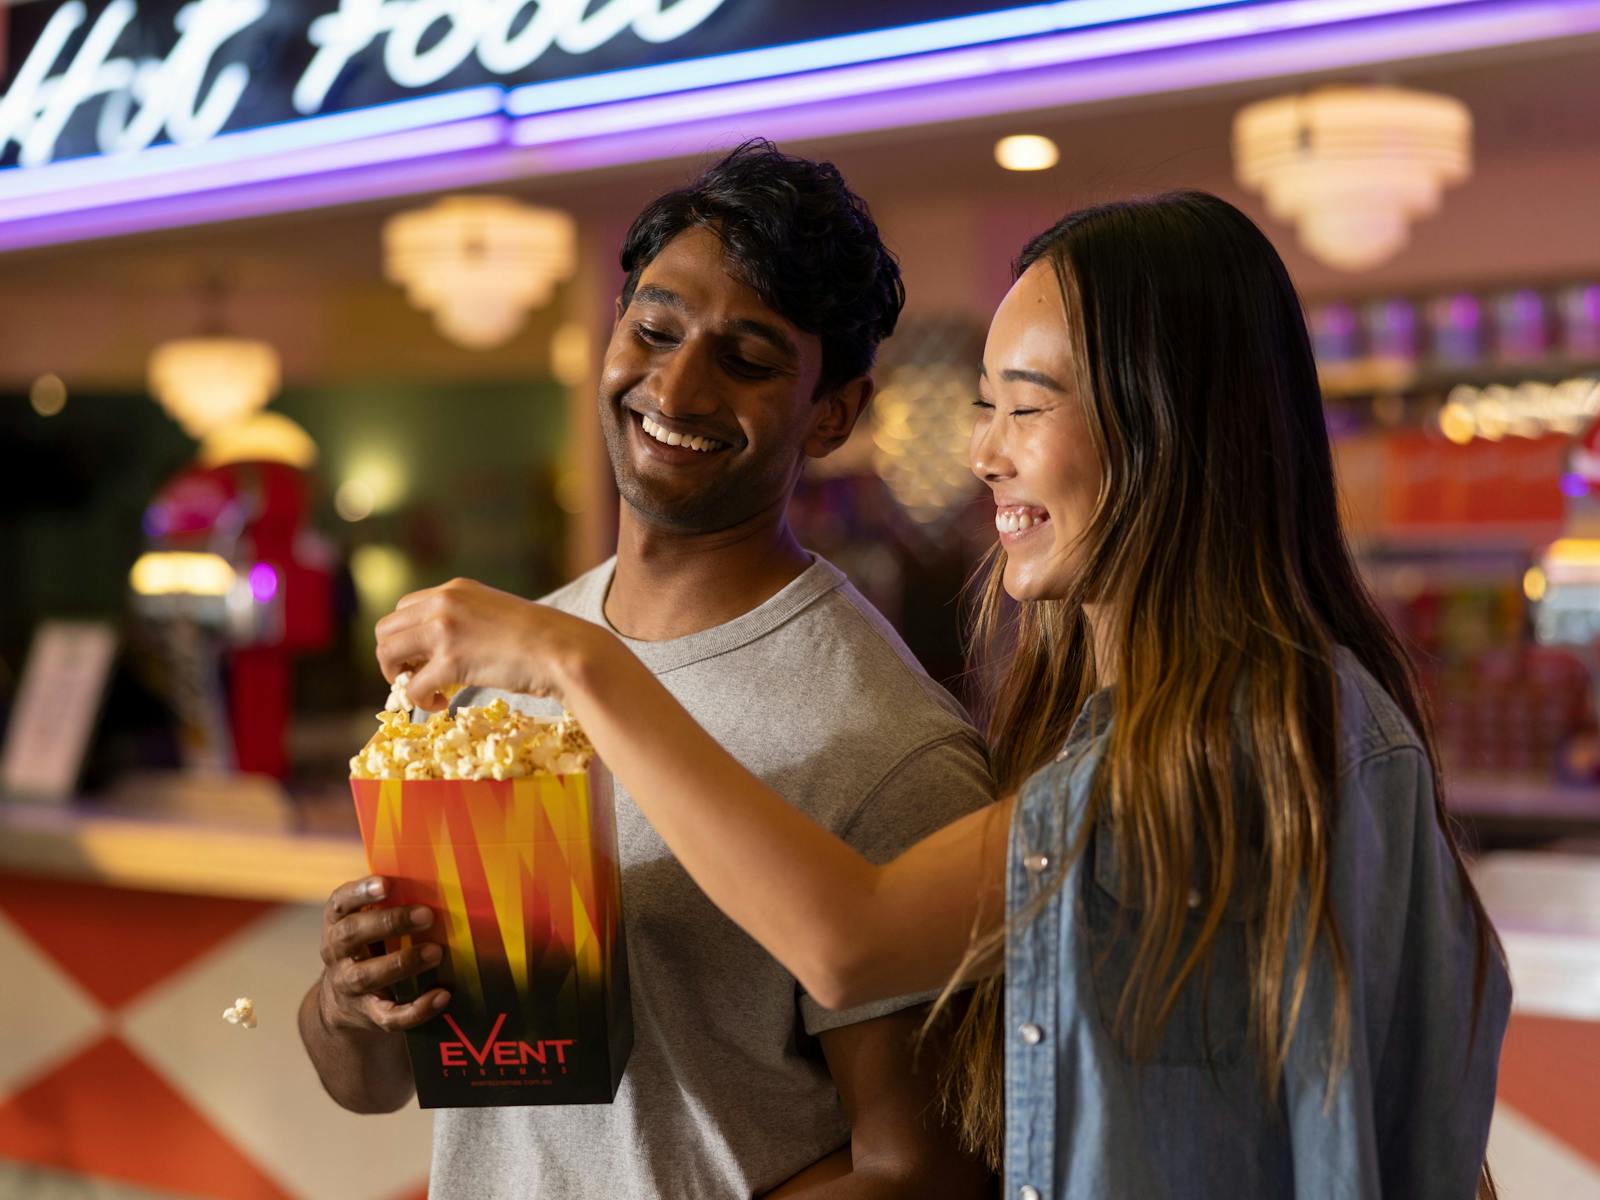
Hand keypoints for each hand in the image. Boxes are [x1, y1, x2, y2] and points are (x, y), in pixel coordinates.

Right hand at [317, 876, 448, 1033]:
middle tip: (427, 915)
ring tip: (436, 952)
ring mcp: (348, 985)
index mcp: (337, 921)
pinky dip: (417, 1008)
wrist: (343, 1001)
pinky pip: (389, 1016)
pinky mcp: (367, 1014)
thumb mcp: (368, 920)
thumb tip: (438, 876)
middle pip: (352, 935)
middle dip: (390, 923)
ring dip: (403, 963)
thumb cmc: (368, 944)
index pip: (341, 902)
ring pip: (368, 976)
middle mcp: (335, 952)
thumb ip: (391, 902)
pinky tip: (442, 995)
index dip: (361, 892)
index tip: (386, 884)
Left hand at [374, 577, 594, 709]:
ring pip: (387, 654)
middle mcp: (443, 602)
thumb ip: (465, 621)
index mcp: (455, 589)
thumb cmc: (540, 638)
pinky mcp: (450, 661)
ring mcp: (444, 631)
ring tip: (423, 690)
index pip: (404, 609)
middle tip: (413, 677)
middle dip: (392, 657)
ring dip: (398, 678)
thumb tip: (443, 649)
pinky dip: (420, 700)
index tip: (419, 658)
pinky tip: (440, 704)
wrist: (563, 650)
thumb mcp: (495, 614)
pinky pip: (413, 686)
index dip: (405, 637)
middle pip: (386, 629)